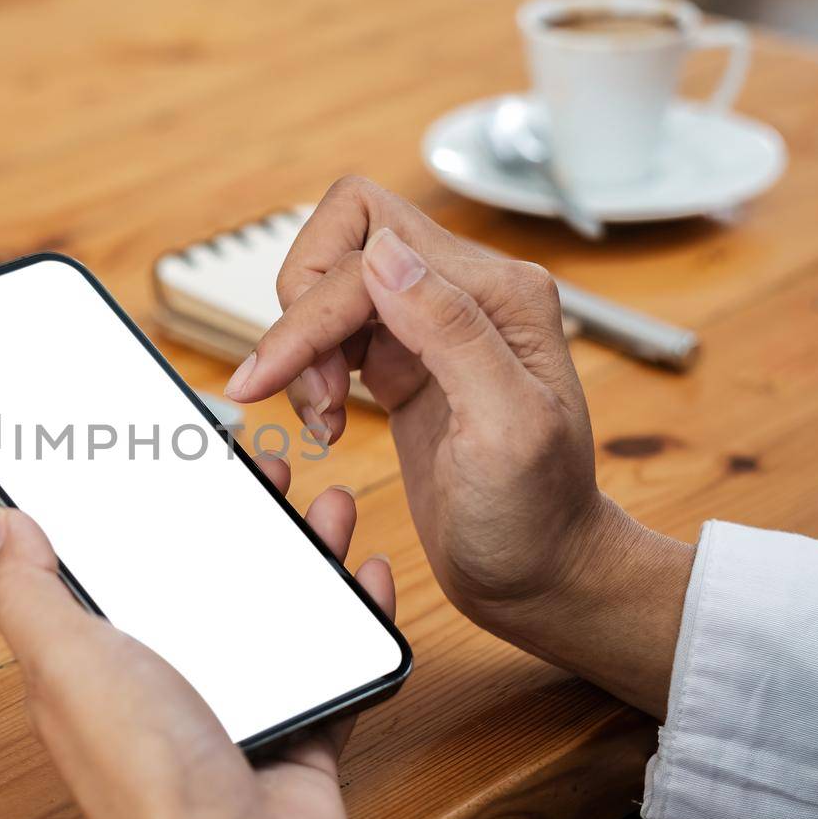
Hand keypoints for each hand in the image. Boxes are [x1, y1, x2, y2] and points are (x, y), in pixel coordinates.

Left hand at [0, 455, 393, 818]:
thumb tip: (5, 527)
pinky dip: (354, 614)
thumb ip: (31, 594)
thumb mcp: (67, 663)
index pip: (120, 570)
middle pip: (207, 580)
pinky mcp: (299, 731)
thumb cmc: (147, 781)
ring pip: (274, 610)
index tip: (171, 466)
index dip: (144, 515)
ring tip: (323, 507)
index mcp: (102, 663)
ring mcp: (238, 706)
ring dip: (302, 555)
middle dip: (237, 522)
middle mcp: (168, 682)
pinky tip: (366, 576)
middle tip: (264, 475)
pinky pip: (332, 658)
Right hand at [223, 176, 693, 717]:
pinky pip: (333, 332)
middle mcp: (467, 293)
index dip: (312, 306)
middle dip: (303, 322)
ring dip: (304, 349)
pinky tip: (329, 419)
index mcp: (499, 294)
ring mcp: (432, 325)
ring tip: (324, 416)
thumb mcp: (506, 429)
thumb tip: (384, 253)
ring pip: (329, 287)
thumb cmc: (536, 515)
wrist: (540, 574)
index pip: (371, 243)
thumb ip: (452, 330)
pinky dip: (312, 371)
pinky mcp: (405, 360)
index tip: (277, 372)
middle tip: (312, 397)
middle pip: (340, 249)